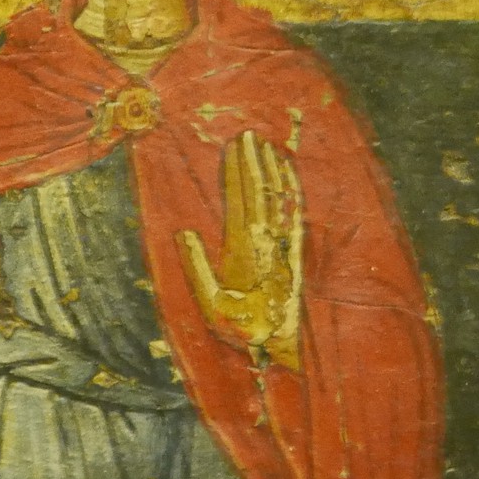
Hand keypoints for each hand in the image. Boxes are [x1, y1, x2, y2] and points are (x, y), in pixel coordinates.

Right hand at [177, 131, 304, 369]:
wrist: (280, 344)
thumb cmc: (241, 328)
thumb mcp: (211, 305)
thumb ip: (197, 268)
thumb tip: (183, 232)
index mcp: (244, 249)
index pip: (240, 200)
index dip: (236, 171)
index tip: (233, 147)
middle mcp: (267, 240)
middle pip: (260, 191)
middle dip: (253, 161)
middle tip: (247, 134)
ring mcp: (283, 243)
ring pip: (280, 198)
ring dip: (273, 169)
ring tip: (266, 145)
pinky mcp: (295, 250)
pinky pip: (294, 212)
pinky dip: (291, 188)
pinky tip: (288, 172)